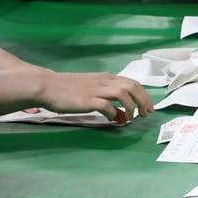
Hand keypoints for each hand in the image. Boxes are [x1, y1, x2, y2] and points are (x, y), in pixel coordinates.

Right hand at [36, 71, 152, 123]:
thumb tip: (122, 114)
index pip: (133, 83)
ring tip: (131, 118)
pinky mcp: (88, 100)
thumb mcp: (92, 89)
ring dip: (132, 107)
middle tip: (145, 114)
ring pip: (124, 94)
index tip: (148, 107)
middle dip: (143, 101)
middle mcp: (104, 81)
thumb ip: (108, 99)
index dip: (144, 95)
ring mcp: (96, 90)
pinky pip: (107, 106)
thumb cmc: (69, 88)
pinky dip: (114, 113)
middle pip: (133, 87)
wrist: (48, 86)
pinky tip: (113, 120)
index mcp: (107, 77)